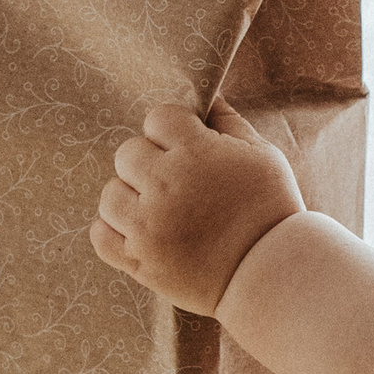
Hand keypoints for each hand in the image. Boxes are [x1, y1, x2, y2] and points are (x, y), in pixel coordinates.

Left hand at [91, 102, 304, 314]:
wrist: (272, 274)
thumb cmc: (272, 210)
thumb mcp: (262, 155)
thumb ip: (229, 122)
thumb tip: (206, 99)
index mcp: (196, 154)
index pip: (158, 118)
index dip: (174, 131)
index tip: (189, 149)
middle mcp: (165, 186)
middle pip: (128, 152)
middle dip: (151, 162)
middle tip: (177, 184)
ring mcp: (147, 226)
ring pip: (110, 193)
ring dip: (131, 198)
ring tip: (160, 211)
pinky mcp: (138, 260)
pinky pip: (100, 234)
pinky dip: (115, 231)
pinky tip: (142, 232)